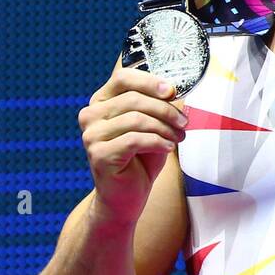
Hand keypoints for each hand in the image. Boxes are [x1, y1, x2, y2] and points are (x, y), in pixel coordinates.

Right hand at [78, 59, 187, 224]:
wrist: (126, 197)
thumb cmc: (141, 158)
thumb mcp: (151, 125)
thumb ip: (156, 104)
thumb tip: (173, 88)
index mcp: (101, 102)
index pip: (122, 78)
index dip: (150, 81)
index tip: (172, 91)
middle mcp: (90, 116)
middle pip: (134, 99)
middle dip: (165, 110)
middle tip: (184, 122)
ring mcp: (91, 136)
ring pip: (136, 119)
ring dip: (165, 127)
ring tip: (179, 137)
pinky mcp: (98, 154)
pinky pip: (135, 140)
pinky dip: (158, 142)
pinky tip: (168, 148)